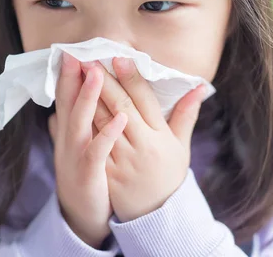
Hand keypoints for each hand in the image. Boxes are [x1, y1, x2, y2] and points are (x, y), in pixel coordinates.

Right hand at [49, 53, 127, 247]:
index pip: (65, 99)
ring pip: (80, 122)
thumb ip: (63, 131)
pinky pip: (98, 151)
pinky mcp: (88, 173)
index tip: (69, 51)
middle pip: (67, 104)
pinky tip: (122, 120)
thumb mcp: (70, 151)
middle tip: (75, 53)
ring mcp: (75, 156)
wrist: (80, 217)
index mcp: (67, 133)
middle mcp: (67, 141)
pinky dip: (107, 135)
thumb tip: (53, 114)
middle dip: (70, 78)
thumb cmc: (81, 178)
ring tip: (97, 74)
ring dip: (87, 98)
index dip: (66, 76)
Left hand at [82, 58, 206, 221]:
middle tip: (90, 59)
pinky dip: (83, 126)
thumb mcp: (180, 146)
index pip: (144, 100)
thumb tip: (199, 86)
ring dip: (89, 98)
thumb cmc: (167, 175)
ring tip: (78, 76)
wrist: (156, 215)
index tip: (119, 57)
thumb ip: (186, 114)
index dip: (131, 78)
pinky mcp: (107, 172)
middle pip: (121, 107)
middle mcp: (142, 145)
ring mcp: (123, 160)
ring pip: (103, 123)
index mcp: (160, 136)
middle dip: (105, 81)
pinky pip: (93, 145)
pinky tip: (72, 108)